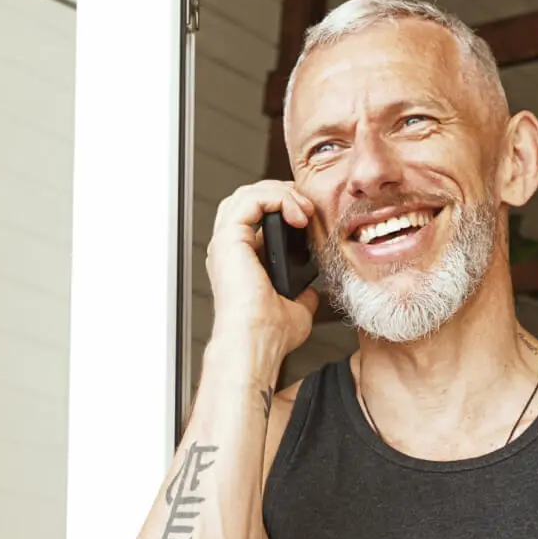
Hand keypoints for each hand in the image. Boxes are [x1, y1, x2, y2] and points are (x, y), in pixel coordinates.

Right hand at [206, 180, 318, 357]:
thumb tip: (311, 292)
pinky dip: (277, 198)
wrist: (258, 344)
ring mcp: (225, 242)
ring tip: (304, 209)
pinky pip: (251, 199)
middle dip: (282, 194)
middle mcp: (229, 249)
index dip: (283, 207)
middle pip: (248, 198)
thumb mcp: (296, 310)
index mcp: (240, 261)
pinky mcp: (229, 239)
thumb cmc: (269, 335)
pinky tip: (297, 214)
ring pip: (248, 193)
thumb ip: (302, 296)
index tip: (310, 217)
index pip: (256, 216)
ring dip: (281, 194)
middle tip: (308, 207)